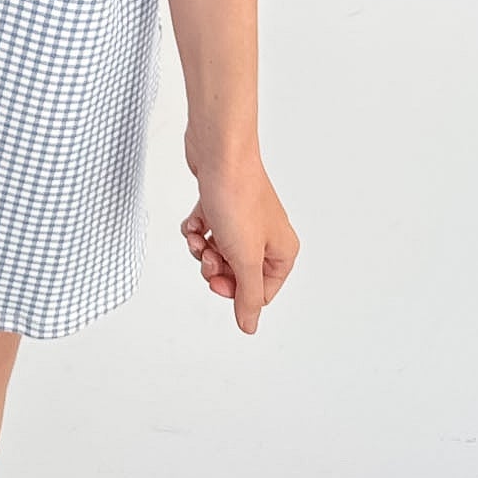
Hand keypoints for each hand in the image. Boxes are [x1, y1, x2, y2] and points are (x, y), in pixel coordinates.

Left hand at [180, 125, 298, 334]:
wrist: (219, 151)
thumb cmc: (238, 197)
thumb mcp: (245, 257)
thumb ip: (247, 296)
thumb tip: (249, 326)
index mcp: (282, 252)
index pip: (259, 294)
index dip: (234, 292)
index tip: (218, 280)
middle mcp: (266, 236)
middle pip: (236, 274)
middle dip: (216, 269)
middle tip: (209, 254)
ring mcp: (243, 219)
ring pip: (218, 253)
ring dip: (202, 249)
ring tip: (200, 234)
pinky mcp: (222, 205)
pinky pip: (206, 230)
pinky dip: (196, 228)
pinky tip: (195, 219)